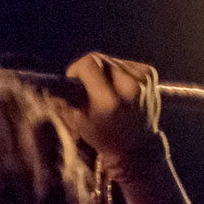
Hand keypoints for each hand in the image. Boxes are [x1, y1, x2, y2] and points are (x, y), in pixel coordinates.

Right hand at [62, 52, 163, 168]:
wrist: (138, 145)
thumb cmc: (105, 136)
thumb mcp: (80, 122)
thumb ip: (68, 99)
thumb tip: (54, 84)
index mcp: (109, 101)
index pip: (89, 63)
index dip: (76, 69)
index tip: (74, 81)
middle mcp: (129, 87)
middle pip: (99, 58)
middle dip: (88, 69)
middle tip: (87, 86)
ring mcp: (143, 80)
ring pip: (111, 60)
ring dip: (103, 71)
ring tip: (105, 89)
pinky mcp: (150, 74)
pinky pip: (125, 63)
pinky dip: (118, 72)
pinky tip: (119, 88)